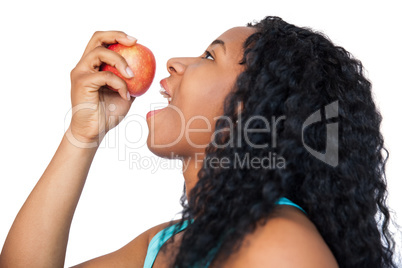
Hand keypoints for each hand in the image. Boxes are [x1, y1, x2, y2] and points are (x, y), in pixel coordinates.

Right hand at [68, 31, 136, 146]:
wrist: (94, 132)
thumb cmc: (108, 114)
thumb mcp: (125, 93)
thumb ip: (131, 81)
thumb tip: (148, 71)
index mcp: (93, 66)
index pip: (102, 41)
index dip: (118, 35)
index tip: (136, 42)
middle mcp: (84, 65)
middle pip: (97, 38)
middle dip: (117, 35)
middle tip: (134, 42)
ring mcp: (81, 73)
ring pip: (100, 53)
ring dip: (120, 61)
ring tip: (132, 75)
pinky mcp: (81, 83)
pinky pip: (105, 76)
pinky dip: (120, 84)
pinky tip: (126, 96)